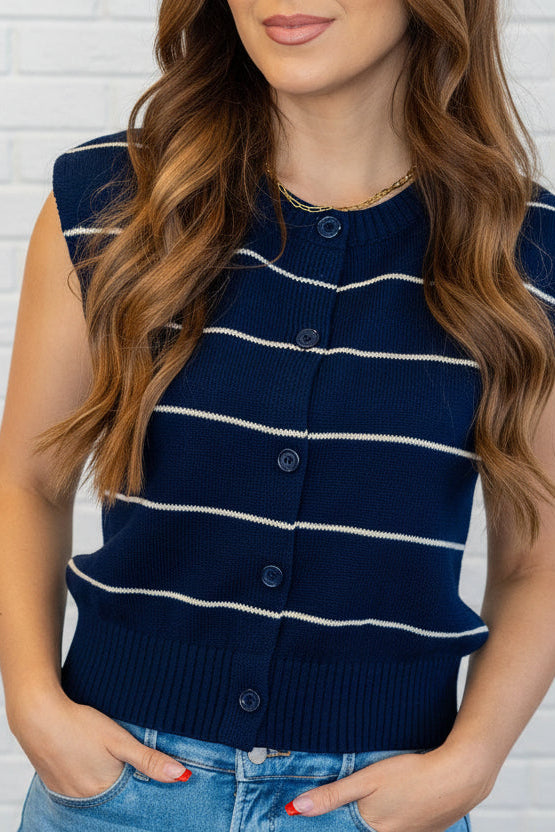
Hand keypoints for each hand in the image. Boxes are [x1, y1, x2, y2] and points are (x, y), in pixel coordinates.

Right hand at [10, 689, 191, 797]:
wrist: (38, 715)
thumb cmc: (78, 724)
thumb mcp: (119, 740)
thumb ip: (149, 760)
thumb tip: (181, 776)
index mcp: (105, 789)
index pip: (133, 799)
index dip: (144, 786)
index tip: (151, 775)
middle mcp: (86, 798)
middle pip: (114, 797)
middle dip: (125, 784)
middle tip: (125, 760)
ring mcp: (68, 793)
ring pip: (97, 793)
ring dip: (106, 781)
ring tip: (106, 758)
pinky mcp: (56, 784)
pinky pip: (78, 788)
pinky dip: (88, 778)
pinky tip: (89, 759)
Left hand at [285, 745, 494, 831]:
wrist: (460, 776)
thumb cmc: (413, 774)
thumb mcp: (367, 780)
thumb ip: (332, 795)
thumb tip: (297, 809)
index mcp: (374, 831)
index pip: (344, 831)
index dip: (332, 824)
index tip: (320, 815)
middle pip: (364, 829)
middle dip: (354, 819)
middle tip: (355, 800)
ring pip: (384, 828)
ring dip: (376, 818)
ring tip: (386, 796)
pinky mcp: (427, 829)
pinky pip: (403, 827)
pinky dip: (396, 817)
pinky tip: (401, 800)